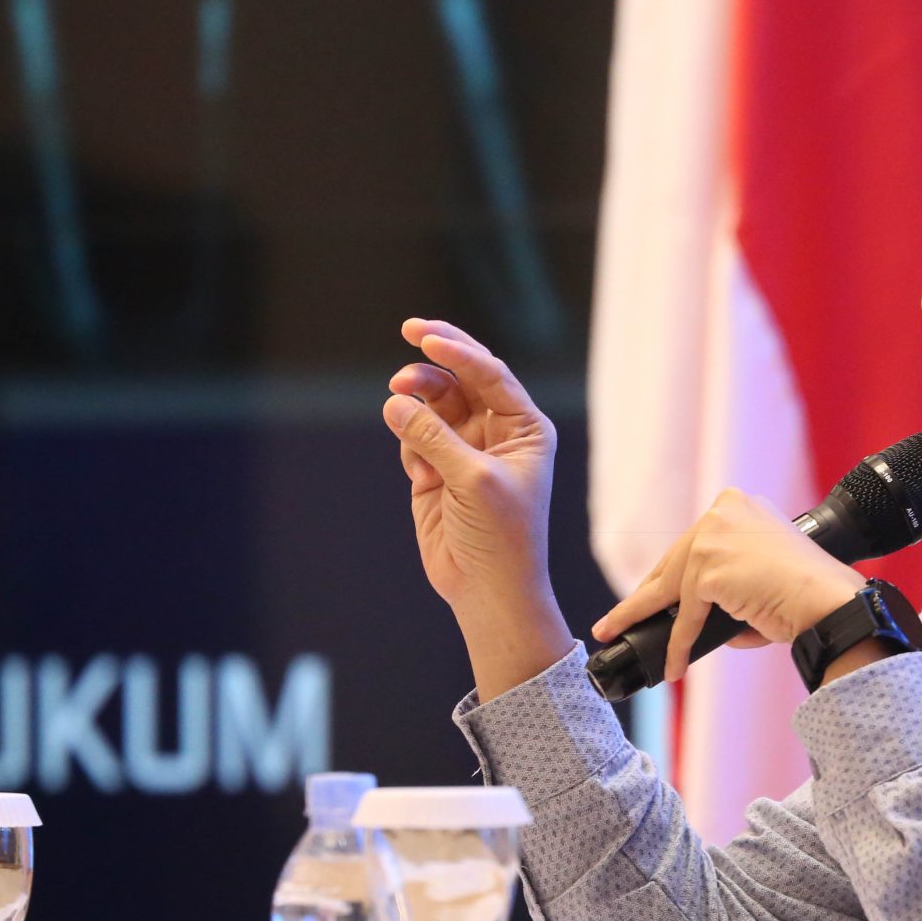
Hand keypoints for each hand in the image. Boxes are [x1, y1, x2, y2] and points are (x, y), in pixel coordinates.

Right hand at [383, 318, 571, 697]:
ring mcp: (465, 451)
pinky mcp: (436, 471)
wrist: (487, 590)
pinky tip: (418, 472)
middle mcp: (498, 433)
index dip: (459, 350)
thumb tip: (396, 401)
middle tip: (410, 330)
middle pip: (463, 378)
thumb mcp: (472, 480)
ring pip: (435, 404)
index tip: (426, 337)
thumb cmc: (500, 536)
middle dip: (436, 357)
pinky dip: (409, 442)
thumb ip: (434, 437)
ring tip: (398, 397)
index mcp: (525, 428)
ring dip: (417, 396)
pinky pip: (415, 438)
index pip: (490, 373)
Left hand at [591, 489, 868, 682]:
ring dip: (642, 616)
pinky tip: (673, 665)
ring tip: (616, 634)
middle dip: (645, 595)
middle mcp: (722, 512)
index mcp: (737, 505)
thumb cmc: (807, 594)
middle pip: (673, 561)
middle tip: (617, 619)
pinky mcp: (709, 568)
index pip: (693, 543)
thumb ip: (729, 583)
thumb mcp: (763, 572)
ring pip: (670, 588)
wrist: (826, 601)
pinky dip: (678, 644)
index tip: (649, 594)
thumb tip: (698, 619)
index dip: (671, 574)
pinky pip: (686, 616)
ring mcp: (713, 538)